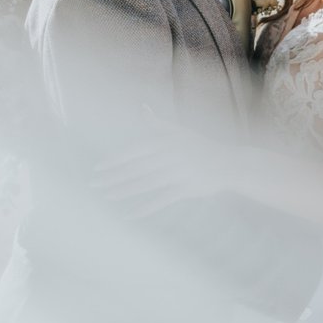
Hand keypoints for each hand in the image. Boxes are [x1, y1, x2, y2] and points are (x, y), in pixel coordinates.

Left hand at [92, 114, 238, 218]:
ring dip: (124, 191)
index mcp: (166, 142)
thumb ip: (157, 124)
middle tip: (94, 183)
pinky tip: (129, 214)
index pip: (135, 150)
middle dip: (114, 176)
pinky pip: (160, 200)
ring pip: (145, 184)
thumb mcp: (179, 132)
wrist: (228, 163)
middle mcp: (170, 157)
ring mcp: (177, 174)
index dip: (116, 159)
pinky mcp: (185, 189)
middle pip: (136, 168)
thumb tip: (142, 108)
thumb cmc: (200, 146)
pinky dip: (144, 208)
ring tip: (106, 196)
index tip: (98, 167)